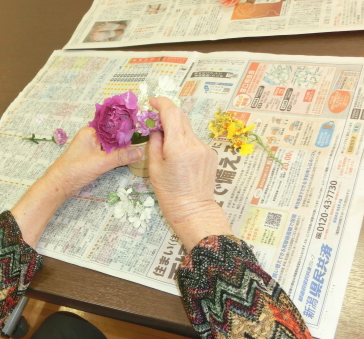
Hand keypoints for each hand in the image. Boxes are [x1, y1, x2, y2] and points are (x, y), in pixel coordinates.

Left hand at [11, 127, 141, 246]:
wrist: (59, 185)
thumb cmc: (75, 170)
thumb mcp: (101, 163)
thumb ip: (121, 157)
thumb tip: (140, 152)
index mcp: (91, 131)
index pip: (113, 124)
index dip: (128, 125)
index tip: (144, 127)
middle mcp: (92, 136)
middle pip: (114, 134)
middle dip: (127, 136)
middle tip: (146, 138)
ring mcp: (92, 146)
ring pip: (112, 143)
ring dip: (123, 146)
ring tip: (140, 146)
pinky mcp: (92, 156)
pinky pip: (108, 152)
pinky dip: (117, 154)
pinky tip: (127, 156)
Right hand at [148, 97, 232, 248]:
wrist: (193, 210)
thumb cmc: (169, 193)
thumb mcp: (154, 168)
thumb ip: (155, 143)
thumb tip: (157, 129)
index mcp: (178, 146)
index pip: (171, 112)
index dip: (161, 103)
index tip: (152, 102)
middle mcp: (194, 143)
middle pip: (181, 117)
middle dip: (167, 115)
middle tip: (155, 121)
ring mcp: (205, 148)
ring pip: (188, 130)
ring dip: (176, 130)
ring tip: (167, 146)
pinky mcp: (211, 155)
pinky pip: (195, 141)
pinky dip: (185, 142)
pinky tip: (180, 158)